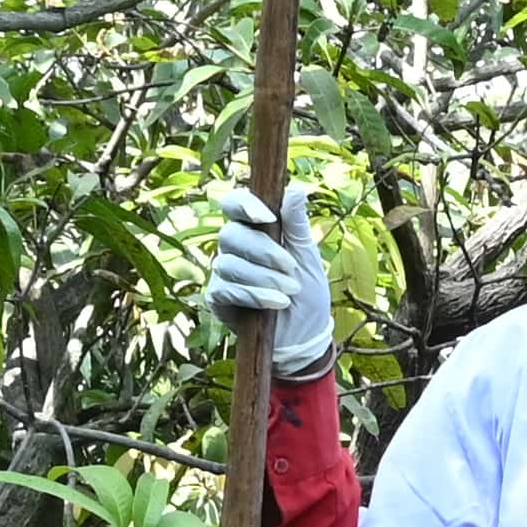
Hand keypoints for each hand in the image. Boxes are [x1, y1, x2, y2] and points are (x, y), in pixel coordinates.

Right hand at [201, 184, 333, 368]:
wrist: (304, 336)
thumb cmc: (306, 292)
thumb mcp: (308, 257)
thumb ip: (297, 225)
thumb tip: (295, 189)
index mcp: (255, 229)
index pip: (234, 203)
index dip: (244, 205)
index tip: (267, 218)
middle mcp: (235, 247)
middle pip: (230, 234)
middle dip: (264, 252)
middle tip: (291, 269)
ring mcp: (224, 272)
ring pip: (228, 263)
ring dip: (263, 278)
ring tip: (289, 292)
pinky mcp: (218, 298)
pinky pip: (225, 289)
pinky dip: (253, 295)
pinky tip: (275, 303)